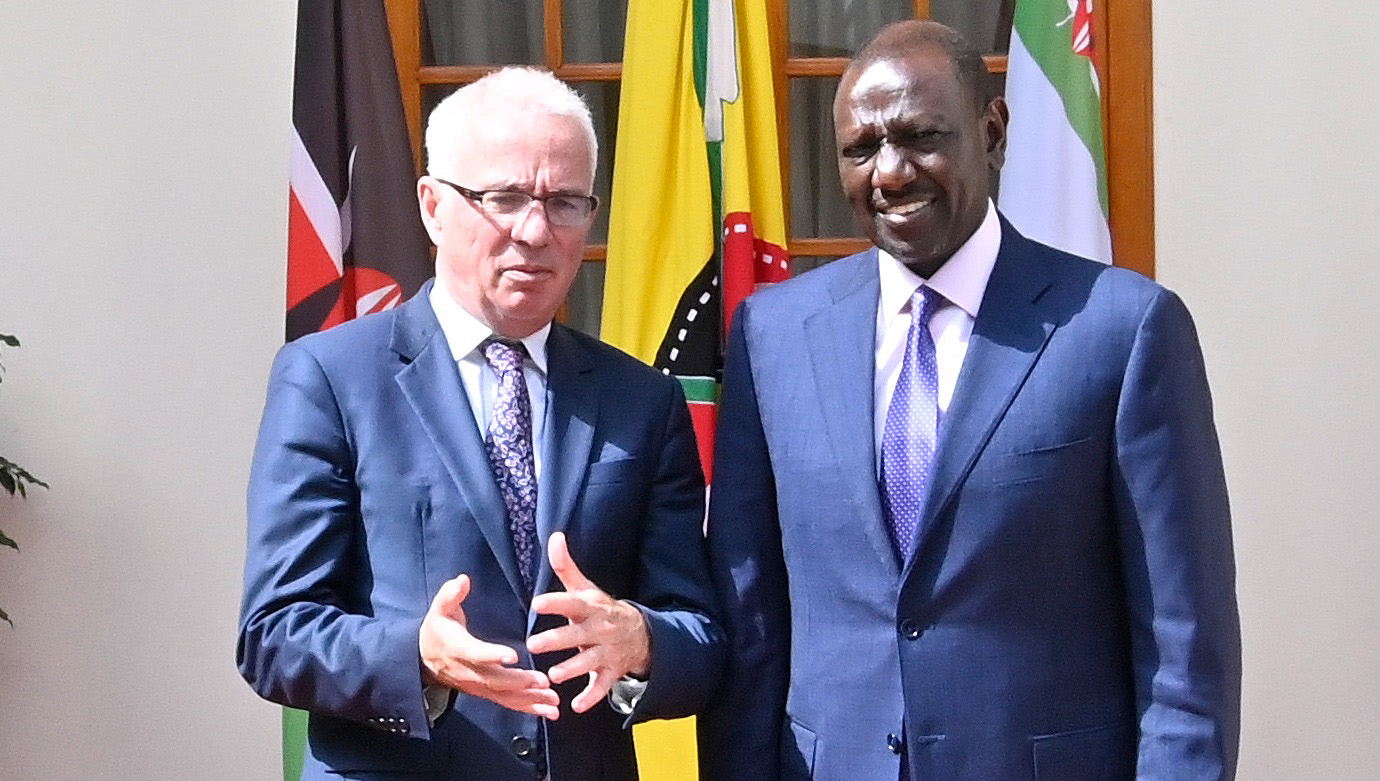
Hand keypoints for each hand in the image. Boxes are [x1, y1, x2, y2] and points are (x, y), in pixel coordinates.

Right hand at [419, 574, 559, 719]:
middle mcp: (469, 672)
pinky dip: (529, 708)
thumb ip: (450, 595)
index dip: (493, 655)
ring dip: (530, 700)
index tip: (513, 655)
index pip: (476, 654)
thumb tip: (462, 580)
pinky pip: (508, 702)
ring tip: (554, 701)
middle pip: (495, 680)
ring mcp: (478, 686)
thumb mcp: (440, 608)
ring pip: (504, 696)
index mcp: (458, 648)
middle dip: (520, 682)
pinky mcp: (486, 692)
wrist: (424, 660)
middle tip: (543, 680)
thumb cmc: (438, 629)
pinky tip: (550, 711)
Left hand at [527, 532, 651, 713]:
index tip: (537, 603)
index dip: (556, 602)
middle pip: (577, 635)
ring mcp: (606, 652)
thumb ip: (566, 566)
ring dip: (573, 669)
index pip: (572, 603)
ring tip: (554, 675)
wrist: (640, 633)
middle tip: (533, 644)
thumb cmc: (601, 610)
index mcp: (590, 608)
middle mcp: (598, 629)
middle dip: (556, 640)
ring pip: (589, 662)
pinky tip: (577, 706)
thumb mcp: (586, 588)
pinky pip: (602, 686)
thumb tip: (554, 536)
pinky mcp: (611, 672)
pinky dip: (592, 696)